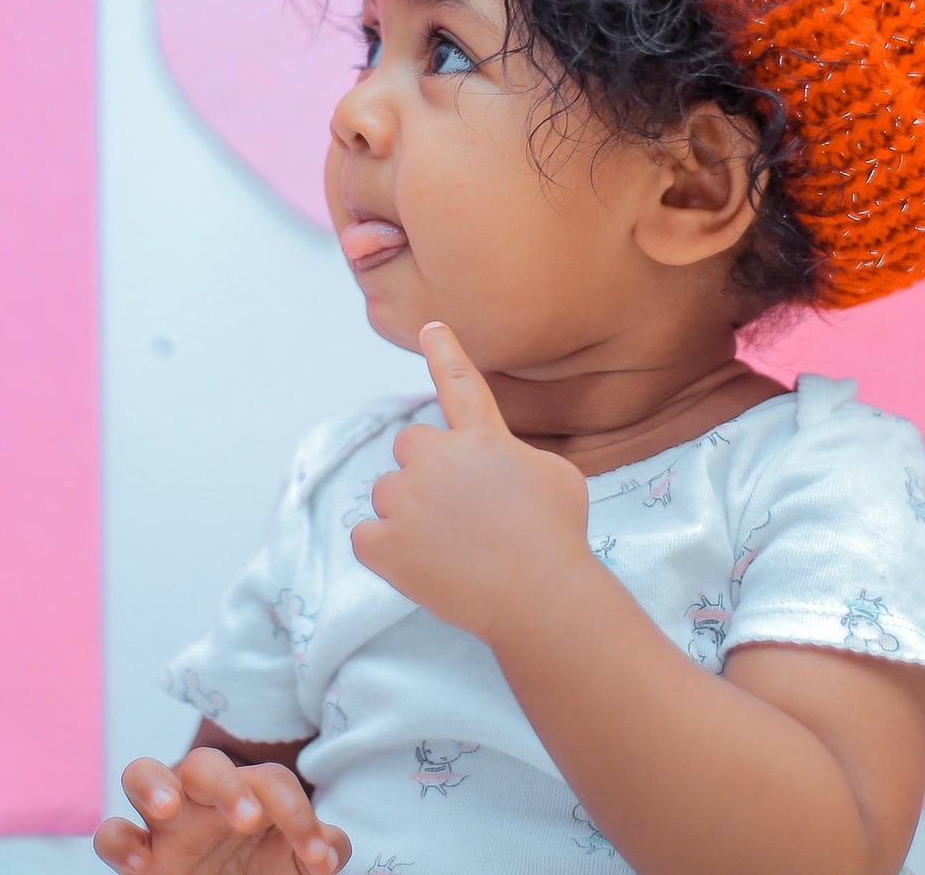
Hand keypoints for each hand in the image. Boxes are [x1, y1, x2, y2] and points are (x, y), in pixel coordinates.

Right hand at [94, 749, 349, 874]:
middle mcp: (201, 798)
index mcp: (246, 792)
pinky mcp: (136, 852)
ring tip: (169, 808)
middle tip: (250, 820)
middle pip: (204, 762)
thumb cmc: (261, 870)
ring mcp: (163, 821)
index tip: (316, 857)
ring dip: (153, 784)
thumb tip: (332, 846)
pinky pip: (111, 831)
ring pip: (141, 772)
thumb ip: (318, 847)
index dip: (299, 814)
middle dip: (227, 785)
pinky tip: (143, 861)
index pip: (271, 782)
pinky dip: (119, 840)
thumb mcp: (295, 863)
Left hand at [349, 322, 593, 642]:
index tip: (431, 328)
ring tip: (450, 547)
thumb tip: (499, 464)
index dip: (445, 351)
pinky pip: (367, 536)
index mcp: (481, 437)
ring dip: (408, 512)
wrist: (539, 595)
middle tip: (458, 509)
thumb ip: (516, 456)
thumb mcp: (557, 476)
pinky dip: (386, 550)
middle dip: (427, 469)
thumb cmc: (556, 537)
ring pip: (387, 492)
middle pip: (410, 445)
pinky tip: (421, 566)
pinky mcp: (382, 543)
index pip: (458, 382)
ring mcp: (404, 499)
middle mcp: (436, 458)